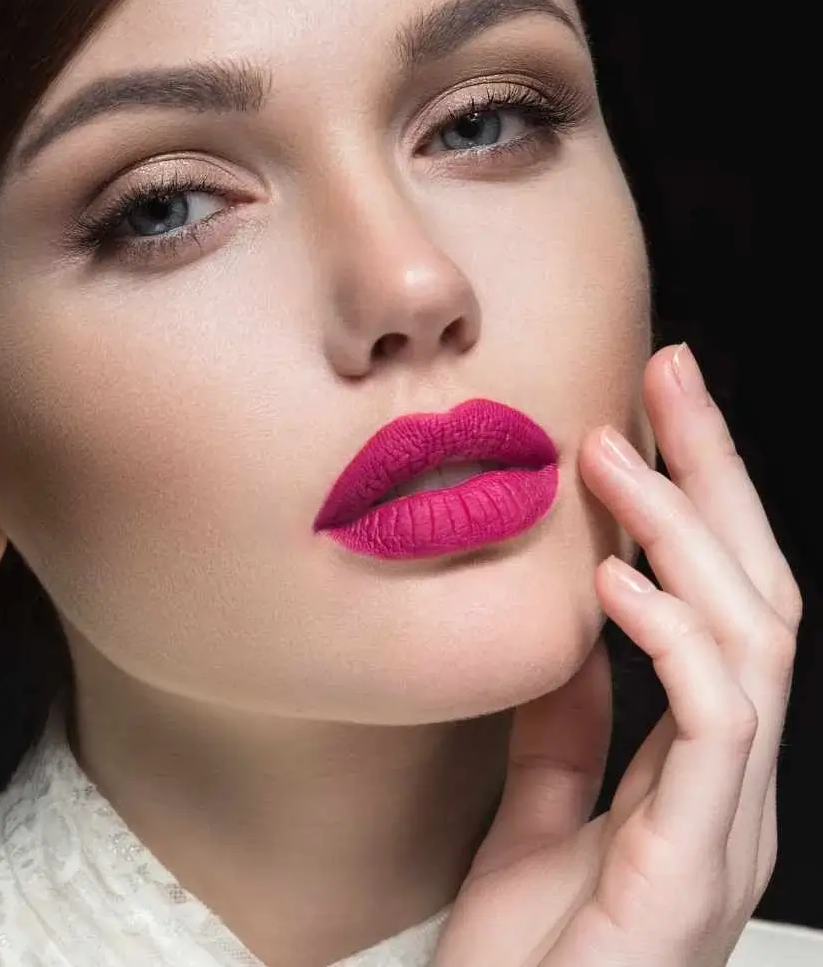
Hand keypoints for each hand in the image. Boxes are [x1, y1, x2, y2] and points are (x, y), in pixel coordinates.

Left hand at [435, 344, 801, 966]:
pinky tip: (613, 581)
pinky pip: (715, 724)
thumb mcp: (541, 807)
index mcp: (701, 767)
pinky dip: (672, 637)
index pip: (723, 603)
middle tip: (668, 373)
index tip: (652, 414)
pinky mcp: (694, 866)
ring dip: (684, 533)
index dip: (699, 503)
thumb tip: (571, 627)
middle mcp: (734, 785)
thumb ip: (570, 723)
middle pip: (756, 594)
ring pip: (752, 639)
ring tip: (615, 457)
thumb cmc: (527, 953)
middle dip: (717, 476)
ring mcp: (726, 825)